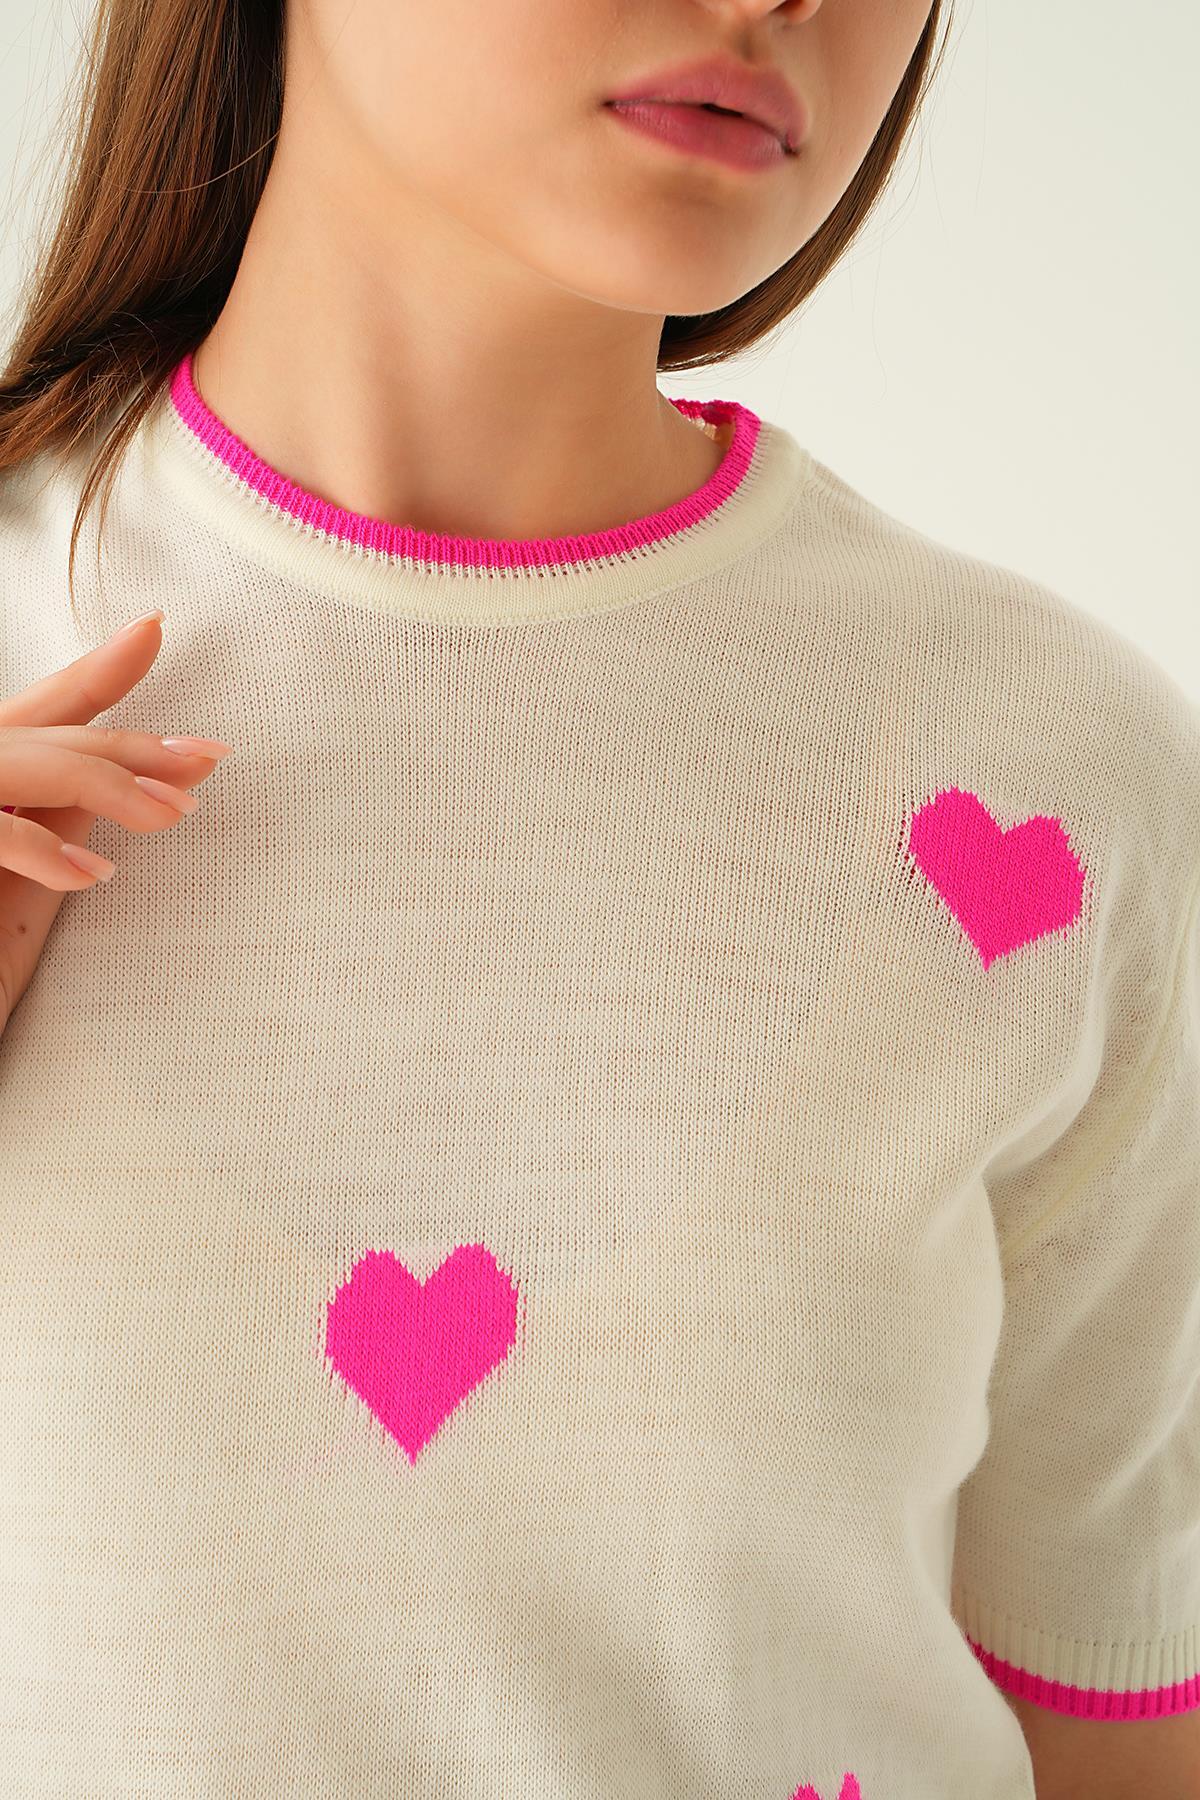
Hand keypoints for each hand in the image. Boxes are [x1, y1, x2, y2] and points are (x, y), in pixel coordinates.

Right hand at [0, 612, 230, 1031]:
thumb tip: (160, 778)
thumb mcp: (35, 880)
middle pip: (40, 736)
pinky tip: (93, 874)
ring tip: (171, 816)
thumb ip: (74, 815)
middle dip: (125, 744)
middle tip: (206, 759)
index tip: (156, 633)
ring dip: (98, 784)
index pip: (41, 710)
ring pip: (19, 766)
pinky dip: (38, 851)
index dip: (100, 677)